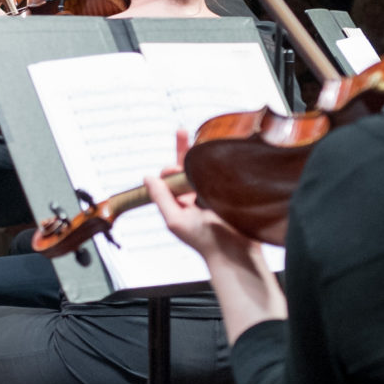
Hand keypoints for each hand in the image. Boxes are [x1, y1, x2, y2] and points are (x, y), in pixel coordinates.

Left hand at [146, 134, 284, 339]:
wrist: (236, 252)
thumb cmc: (206, 242)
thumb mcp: (175, 220)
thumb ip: (161, 198)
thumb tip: (147, 176)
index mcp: (181, 202)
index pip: (171, 175)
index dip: (171, 166)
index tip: (174, 166)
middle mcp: (196, 195)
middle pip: (188, 166)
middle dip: (184, 149)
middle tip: (181, 131)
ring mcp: (214, 193)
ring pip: (206, 167)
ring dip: (203, 156)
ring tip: (202, 144)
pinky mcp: (231, 192)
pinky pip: (224, 173)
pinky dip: (220, 163)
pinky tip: (220, 154)